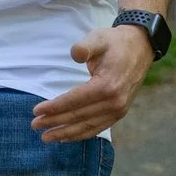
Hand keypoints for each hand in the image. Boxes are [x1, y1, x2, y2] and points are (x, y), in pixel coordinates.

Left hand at [31, 24, 153, 143]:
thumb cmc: (116, 43)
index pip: (75, 101)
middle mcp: (114, 102)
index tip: (36, 111)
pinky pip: (98, 127)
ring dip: (66, 133)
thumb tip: (75, 54)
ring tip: (47, 137)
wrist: (141, 48)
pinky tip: (66, 137)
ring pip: (87, 126)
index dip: (54, 107)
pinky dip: (81, 134)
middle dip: (55, 122)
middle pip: (78, 116)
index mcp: (107, 86)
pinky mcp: (120, 113)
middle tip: (35, 125)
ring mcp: (119, 110)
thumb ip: (86, 47)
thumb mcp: (99, 38)